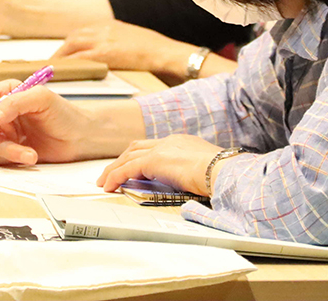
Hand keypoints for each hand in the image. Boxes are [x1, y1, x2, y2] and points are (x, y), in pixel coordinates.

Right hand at [0, 80, 95, 164]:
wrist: (81, 138)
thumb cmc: (64, 113)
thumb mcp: (41, 99)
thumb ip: (15, 103)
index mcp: (6, 93)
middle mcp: (2, 113)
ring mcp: (5, 133)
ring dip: (8, 150)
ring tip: (28, 153)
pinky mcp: (11, 151)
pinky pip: (2, 157)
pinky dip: (15, 157)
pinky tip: (32, 155)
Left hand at [53, 20, 195, 81]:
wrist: (165, 52)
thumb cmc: (154, 50)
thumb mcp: (133, 39)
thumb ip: (117, 42)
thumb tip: (108, 54)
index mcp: (110, 25)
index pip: (83, 32)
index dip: (71, 44)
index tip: (63, 55)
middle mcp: (104, 29)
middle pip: (74, 38)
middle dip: (61, 51)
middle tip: (52, 65)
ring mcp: (103, 39)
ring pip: (72, 45)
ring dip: (60, 58)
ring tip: (53, 71)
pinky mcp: (105, 53)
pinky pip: (80, 58)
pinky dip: (69, 65)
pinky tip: (62, 73)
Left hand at [96, 135, 221, 195]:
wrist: (223, 170)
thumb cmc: (221, 175)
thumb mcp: (205, 172)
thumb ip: (192, 174)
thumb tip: (192, 186)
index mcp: (182, 142)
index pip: (154, 146)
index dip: (139, 156)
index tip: (132, 166)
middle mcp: (169, 141)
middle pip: (137, 147)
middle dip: (122, 160)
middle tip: (111, 173)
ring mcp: (161, 149)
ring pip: (128, 157)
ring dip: (113, 169)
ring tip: (104, 182)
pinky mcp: (154, 160)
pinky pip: (127, 169)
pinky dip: (115, 177)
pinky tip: (109, 186)